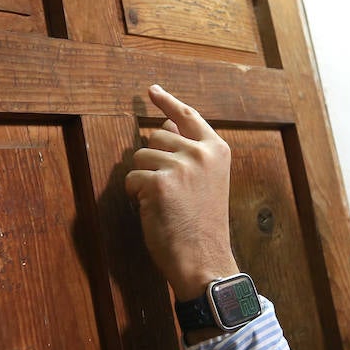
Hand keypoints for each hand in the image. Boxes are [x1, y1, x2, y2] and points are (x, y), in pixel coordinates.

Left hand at [124, 85, 238, 299]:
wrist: (204, 259)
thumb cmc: (202, 225)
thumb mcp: (206, 181)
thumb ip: (189, 151)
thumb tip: (164, 123)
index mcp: (217, 150)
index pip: (188, 116)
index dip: (168, 102)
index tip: (153, 90)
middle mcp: (201, 153)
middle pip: (156, 136)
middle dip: (153, 160)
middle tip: (168, 190)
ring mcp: (181, 166)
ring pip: (140, 156)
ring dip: (142, 179)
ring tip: (163, 202)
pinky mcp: (160, 182)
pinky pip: (132, 177)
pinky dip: (135, 194)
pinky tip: (153, 210)